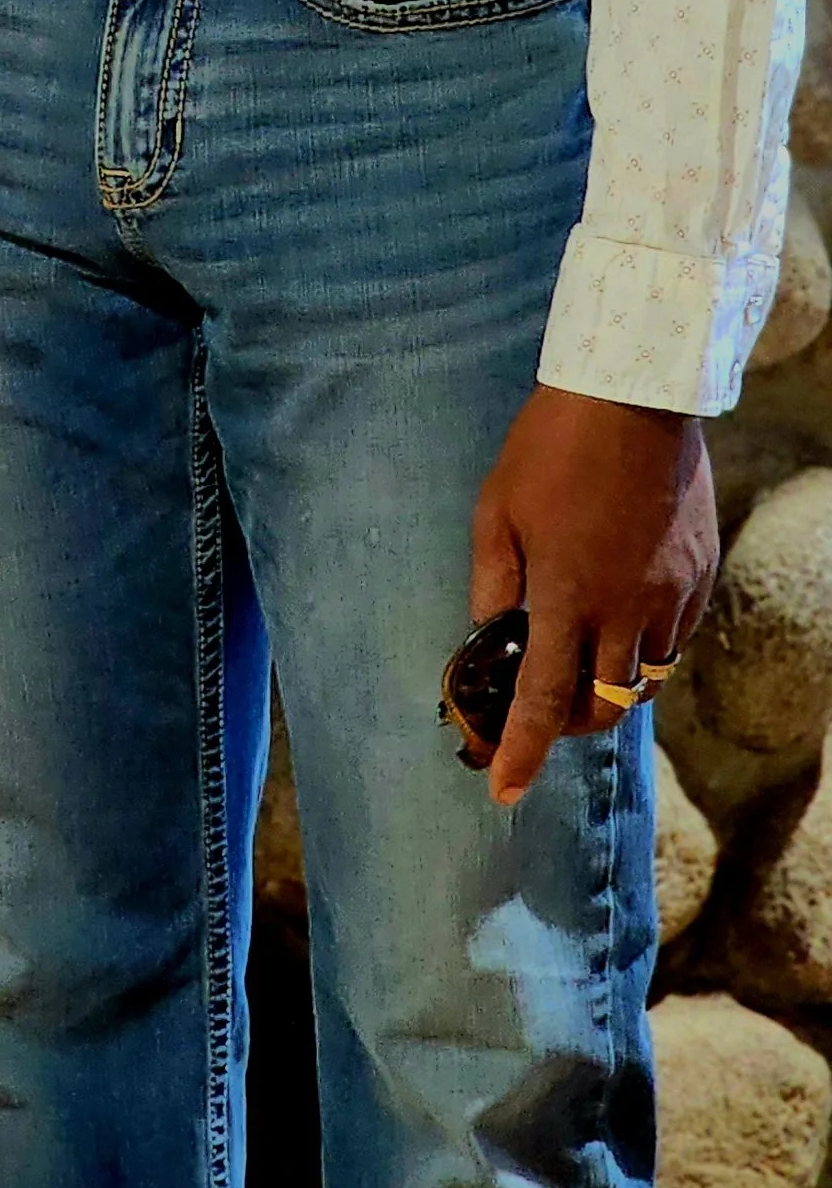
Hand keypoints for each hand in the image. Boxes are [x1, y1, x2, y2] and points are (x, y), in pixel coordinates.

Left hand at [470, 385, 717, 805]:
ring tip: (583, 662)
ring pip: (646, 679)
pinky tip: (625, 618)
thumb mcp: (496, 509)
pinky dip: (647, 646)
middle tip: (542, 709)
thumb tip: (487, 629)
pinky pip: (675, 637)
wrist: (633, 396)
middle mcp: (624, 612)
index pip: (538, 701)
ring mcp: (669, 596)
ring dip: (611, 686)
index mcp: (565, 599)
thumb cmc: (551, 446)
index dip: (518, 752)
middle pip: (602, 706)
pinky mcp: (700, 574)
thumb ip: (491, 581)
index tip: (502, 790)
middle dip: (568, 724)